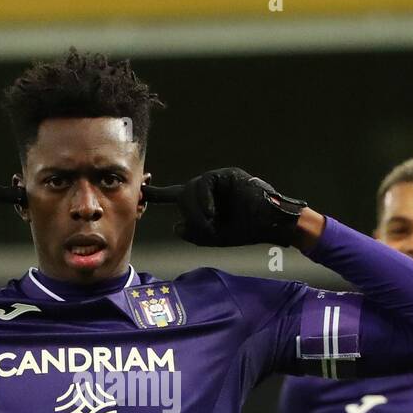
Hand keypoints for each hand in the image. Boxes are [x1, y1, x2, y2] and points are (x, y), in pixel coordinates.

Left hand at [146, 167, 307, 246]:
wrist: (270, 224)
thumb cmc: (246, 230)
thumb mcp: (214, 238)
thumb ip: (193, 233)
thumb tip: (175, 225)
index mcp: (205, 202)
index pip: (177, 196)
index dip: (159, 195)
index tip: (142, 192)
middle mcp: (209, 188)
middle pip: (183, 195)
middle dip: (190, 214)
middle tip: (207, 229)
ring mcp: (218, 179)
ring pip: (191, 190)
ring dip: (197, 212)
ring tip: (213, 224)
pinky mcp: (226, 174)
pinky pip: (204, 184)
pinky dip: (205, 200)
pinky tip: (213, 212)